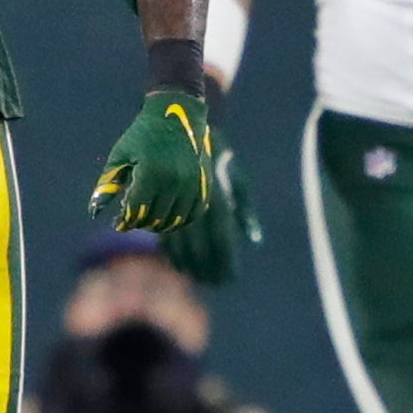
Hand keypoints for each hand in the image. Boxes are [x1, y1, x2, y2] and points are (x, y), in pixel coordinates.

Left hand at [90, 88, 211, 231]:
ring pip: (174, 221)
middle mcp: (173, 181)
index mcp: (150, 173)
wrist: (176, 112)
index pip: (135, 211)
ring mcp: (191, 183)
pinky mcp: (203, 183)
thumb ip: (107, 185)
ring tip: (147, 219)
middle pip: (154, 219)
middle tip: (130, 219)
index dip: (124, 221)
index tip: (117, 222)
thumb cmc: (142, 134)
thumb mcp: (120, 156)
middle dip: (139, 223)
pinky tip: (167, 217)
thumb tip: (93, 213)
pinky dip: (180, 220)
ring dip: (159, 225)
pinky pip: (194, 213)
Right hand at [163, 138, 259, 283]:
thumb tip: (255, 241)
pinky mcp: (158, 205)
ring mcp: (175, 207)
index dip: (226, 264)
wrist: (182, 129)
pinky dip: (172, 255)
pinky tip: (179, 265)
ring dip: (189, 266)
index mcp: (217, 202)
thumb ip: (246, 211)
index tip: (230, 280)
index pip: (223, 242)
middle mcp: (195, 208)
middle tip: (214, 284)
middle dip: (208, 270)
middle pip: (201, 250)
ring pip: (181, 247)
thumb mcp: (239, 178)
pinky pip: (165, 237)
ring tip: (198, 278)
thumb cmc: (217, 156)